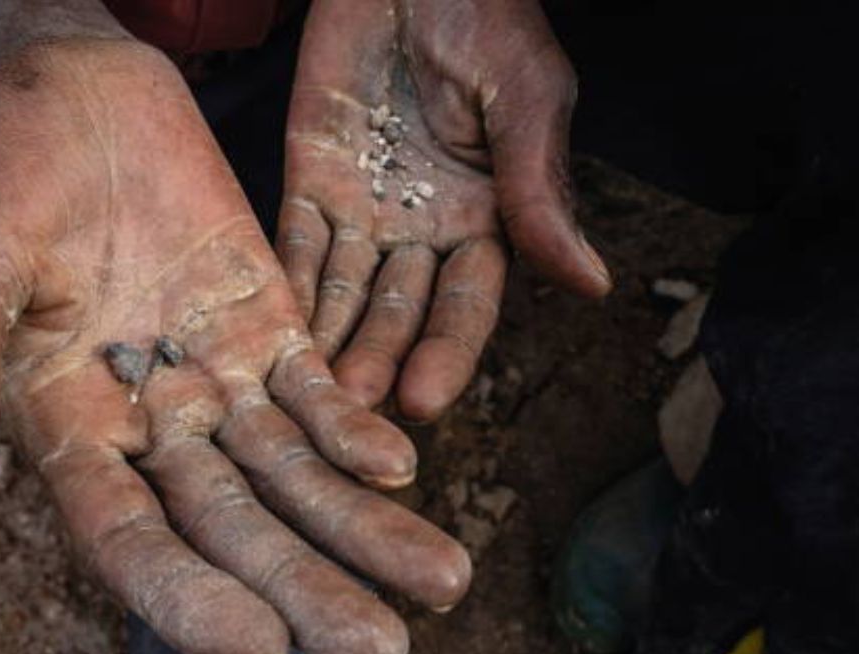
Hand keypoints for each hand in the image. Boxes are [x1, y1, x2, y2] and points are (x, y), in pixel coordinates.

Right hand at [0, 7, 469, 653]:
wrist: (67, 85)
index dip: (187, 596)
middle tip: (383, 652)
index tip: (259, 646)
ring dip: (362, 527)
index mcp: (65, 435)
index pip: (131, 541)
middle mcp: (147, 428)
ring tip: (442, 581)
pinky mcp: (266, 324)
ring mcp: (213, 378)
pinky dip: (356, 429)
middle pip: (233, 529)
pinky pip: (317, 393)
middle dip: (306, 588)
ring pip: (292, 474)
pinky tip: (401, 466)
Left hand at [279, 0, 610, 421]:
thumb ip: (541, 191)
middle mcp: (421, 229)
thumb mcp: (527, 101)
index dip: (445, 352)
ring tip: (303, 387)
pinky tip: (267, 327)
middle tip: (347, 410)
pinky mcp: (310, 178)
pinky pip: (294, 240)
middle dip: (375, 360)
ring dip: (326, 338)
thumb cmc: (488, 18)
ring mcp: (362, 208)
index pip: (465, 303)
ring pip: (343, 289)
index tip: (424, 401)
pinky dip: (282, 282)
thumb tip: (591, 284)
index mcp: (486, 219)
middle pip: (397, 311)